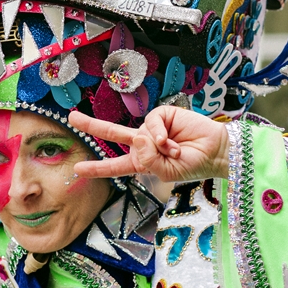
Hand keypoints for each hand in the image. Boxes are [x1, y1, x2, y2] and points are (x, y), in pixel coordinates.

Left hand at [68, 106, 228, 182]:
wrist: (215, 152)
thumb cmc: (193, 165)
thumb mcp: (167, 172)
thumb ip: (148, 160)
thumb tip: (137, 138)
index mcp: (142, 162)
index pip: (115, 166)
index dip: (97, 168)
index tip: (78, 169)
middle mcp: (142, 144)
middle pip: (111, 134)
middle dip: (91, 125)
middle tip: (71, 118)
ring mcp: (150, 129)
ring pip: (136, 133)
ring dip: (157, 146)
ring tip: (175, 151)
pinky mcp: (161, 115)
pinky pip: (150, 124)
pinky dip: (159, 134)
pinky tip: (171, 141)